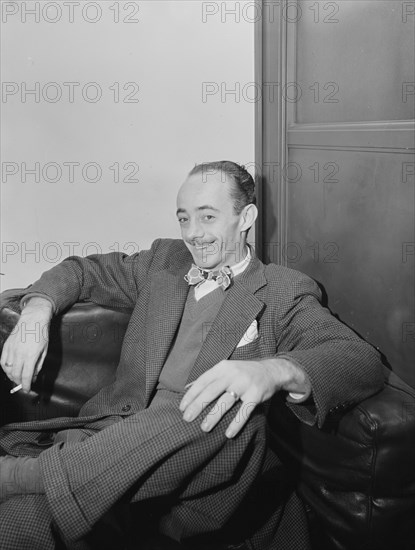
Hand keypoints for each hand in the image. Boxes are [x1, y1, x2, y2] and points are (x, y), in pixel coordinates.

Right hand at [0, 297, 52, 391]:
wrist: (33, 319)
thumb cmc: (41, 334)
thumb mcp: (44, 350)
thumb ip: (38, 365)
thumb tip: (33, 376)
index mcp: (31, 356)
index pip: (26, 376)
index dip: (26, 386)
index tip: (27, 389)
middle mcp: (20, 354)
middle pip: (16, 375)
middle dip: (19, 382)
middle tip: (23, 384)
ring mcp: (12, 349)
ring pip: (7, 369)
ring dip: (12, 376)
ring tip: (17, 377)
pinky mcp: (6, 345)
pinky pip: (2, 361)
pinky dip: (5, 368)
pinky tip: (10, 369)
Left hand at [179, 357, 309, 437]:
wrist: (271, 370)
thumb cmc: (243, 373)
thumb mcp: (226, 370)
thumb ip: (209, 378)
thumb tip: (187, 388)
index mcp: (222, 367)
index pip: (202, 381)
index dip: (191, 395)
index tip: (182, 408)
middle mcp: (232, 374)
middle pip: (211, 391)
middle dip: (197, 405)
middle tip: (186, 418)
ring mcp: (245, 384)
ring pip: (226, 401)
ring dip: (214, 416)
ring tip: (204, 428)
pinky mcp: (256, 395)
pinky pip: (244, 411)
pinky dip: (236, 423)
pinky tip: (228, 434)